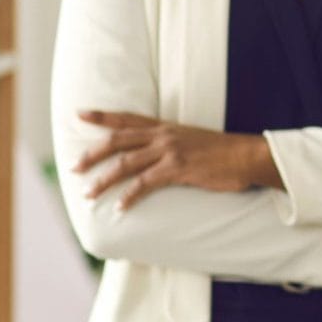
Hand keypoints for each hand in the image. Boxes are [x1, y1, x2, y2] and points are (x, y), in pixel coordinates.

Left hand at [74, 111, 277, 210]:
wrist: (247, 155)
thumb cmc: (223, 152)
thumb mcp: (193, 140)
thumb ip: (172, 144)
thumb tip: (157, 156)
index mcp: (166, 127)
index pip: (127, 118)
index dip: (102, 116)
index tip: (80, 114)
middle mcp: (163, 136)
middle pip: (118, 140)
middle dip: (92, 154)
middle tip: (74, 166)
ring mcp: (169, 151)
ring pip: (125, 163)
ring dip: (103, 180)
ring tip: (88, 194)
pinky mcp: (177, 169)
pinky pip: (145, 184)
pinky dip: (129, 196)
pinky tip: (119, 208)